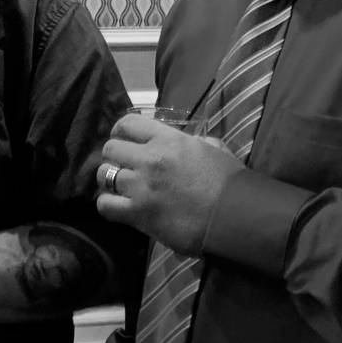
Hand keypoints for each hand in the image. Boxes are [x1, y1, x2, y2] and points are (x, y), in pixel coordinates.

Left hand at [95, 114, 243, 255]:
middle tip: (125, 167)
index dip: (121, 131)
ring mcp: (141, 186)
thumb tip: (189, 141)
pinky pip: (105, 205)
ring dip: (111, 180)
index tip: (124, 139)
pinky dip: (108, 205)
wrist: (237, 219)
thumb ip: (195, 141)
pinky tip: (120, 206)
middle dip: (115, 156)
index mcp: (168, 139)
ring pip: (104, 175)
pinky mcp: (138, 213)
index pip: (128, 123)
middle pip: (111, 148)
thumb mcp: (214, 149)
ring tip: (121, 187)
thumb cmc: (231, 183)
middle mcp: (149, 158)